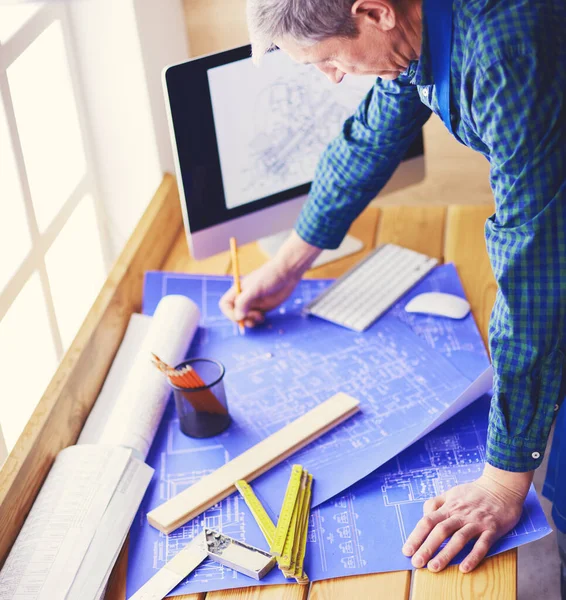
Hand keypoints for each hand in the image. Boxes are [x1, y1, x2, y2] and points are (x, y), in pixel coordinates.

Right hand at [219, 258, 301, 326]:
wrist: (287, 273)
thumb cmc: (270, 277)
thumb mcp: (255, 288)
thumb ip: (244, 302)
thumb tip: (238, 316)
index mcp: (238, 291)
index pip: (225, 305)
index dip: (229, 313)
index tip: (239, 316)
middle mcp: (244, 298)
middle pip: (235, 314)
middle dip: (241, 320)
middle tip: (252, 319)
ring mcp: (254, 303)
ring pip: (245, 318)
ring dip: (249, 322)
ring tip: (260, 317)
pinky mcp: (263, 308)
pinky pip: (255, 318)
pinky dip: (257, 321)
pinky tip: (263, 317)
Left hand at [401, 464, 532, 572]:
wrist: (501, 486)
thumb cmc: (474, 492)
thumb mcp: (451, 493)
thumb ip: (436, 503)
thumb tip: (424, 515)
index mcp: (448, 506)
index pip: (428, 521)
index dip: (416, 536)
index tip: (407, 550)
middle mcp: (460, 514)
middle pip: (440, 530)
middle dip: (427, 547)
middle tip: (416, 562)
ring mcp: (476, 522)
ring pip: (459, 539)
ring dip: (446, 554)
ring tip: (434, 568)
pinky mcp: (492, 529)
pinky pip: (482, 544)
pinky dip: (473, 556)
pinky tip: (465, 568)